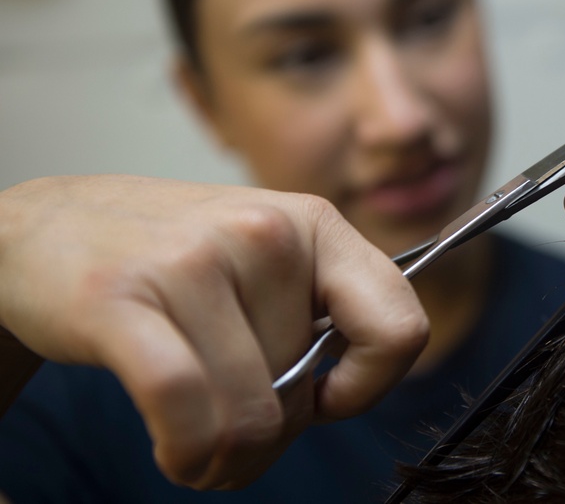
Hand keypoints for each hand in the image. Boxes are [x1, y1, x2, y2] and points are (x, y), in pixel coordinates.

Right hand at [0, 175, 427, 488]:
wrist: (47, 227)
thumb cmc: (170, 259)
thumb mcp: (265, 258)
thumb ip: (318, 310)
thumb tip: (348, 388)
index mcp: (313, 224)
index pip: (400, 327)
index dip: (373, 385)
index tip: (325, 396)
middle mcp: (264, 233)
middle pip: (304, 390)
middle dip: (269, 431)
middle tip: (229, 423)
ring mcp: (194, 260)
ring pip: (250, 417)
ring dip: (225, 457)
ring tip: (199, 446)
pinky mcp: (125, 299)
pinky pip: (188, 410)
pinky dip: (189, 454)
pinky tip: (178, 453)